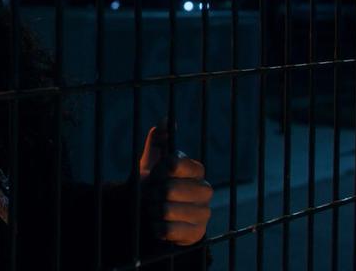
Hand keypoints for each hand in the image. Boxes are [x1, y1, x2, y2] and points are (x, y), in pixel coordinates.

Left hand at [139, 119, 212, 245]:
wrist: (151, 213)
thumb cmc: (153, 183)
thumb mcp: (152, 160)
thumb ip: (158, 139)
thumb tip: (167, 120)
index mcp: (196, 169)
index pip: (174, 164)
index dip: (158, 170)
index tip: (154, 174)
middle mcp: (205, 190)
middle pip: (168, 189)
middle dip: (151, 192)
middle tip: (150, 195)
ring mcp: (204, 213)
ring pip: (166, 210)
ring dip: (152, 210)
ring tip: (153, 209)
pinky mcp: (197, 234)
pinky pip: (167, 230)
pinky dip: (156, 227)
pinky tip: (159, 224)